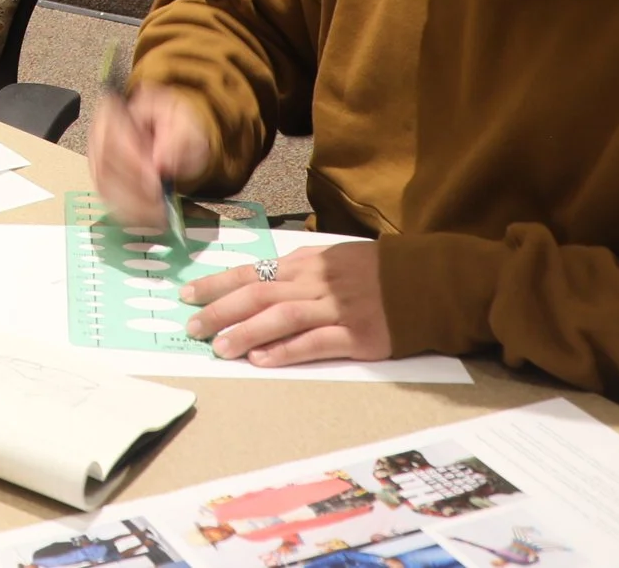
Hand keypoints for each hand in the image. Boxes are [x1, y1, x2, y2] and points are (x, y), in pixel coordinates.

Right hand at [85, 83, 209, 228]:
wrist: (174, 133)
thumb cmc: (176, 123)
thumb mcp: (185, 123)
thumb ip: (176, 139)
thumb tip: (161, 163)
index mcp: (115, 111)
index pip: (114, 138)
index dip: (133, 162)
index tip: (157, 179)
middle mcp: (99, 135)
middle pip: (105, 168)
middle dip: (135, 191)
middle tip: (161, 203)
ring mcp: (97, 159)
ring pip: (105, 189)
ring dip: (133, 206)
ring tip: (160, 213)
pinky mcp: (102, 179)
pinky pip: (109, 202)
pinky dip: (130, 213)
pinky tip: (150, 216)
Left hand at [180, 240, 391, 365]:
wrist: (431, 281)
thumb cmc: (380, 271)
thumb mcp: (335, 257)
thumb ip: (300, 269)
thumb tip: (259, 279)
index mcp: (308, 263)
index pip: (252, 272)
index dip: (217, 284)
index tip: (187, 295)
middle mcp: (318, 283)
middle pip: (260, 295)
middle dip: (221, 310)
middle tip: (193, 327)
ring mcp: (338, 309)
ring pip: (283, 318)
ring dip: (247, 333)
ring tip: (221, 348)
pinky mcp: (359, 335)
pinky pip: (316, 343)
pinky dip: (287, 351)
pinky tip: (263, 360)